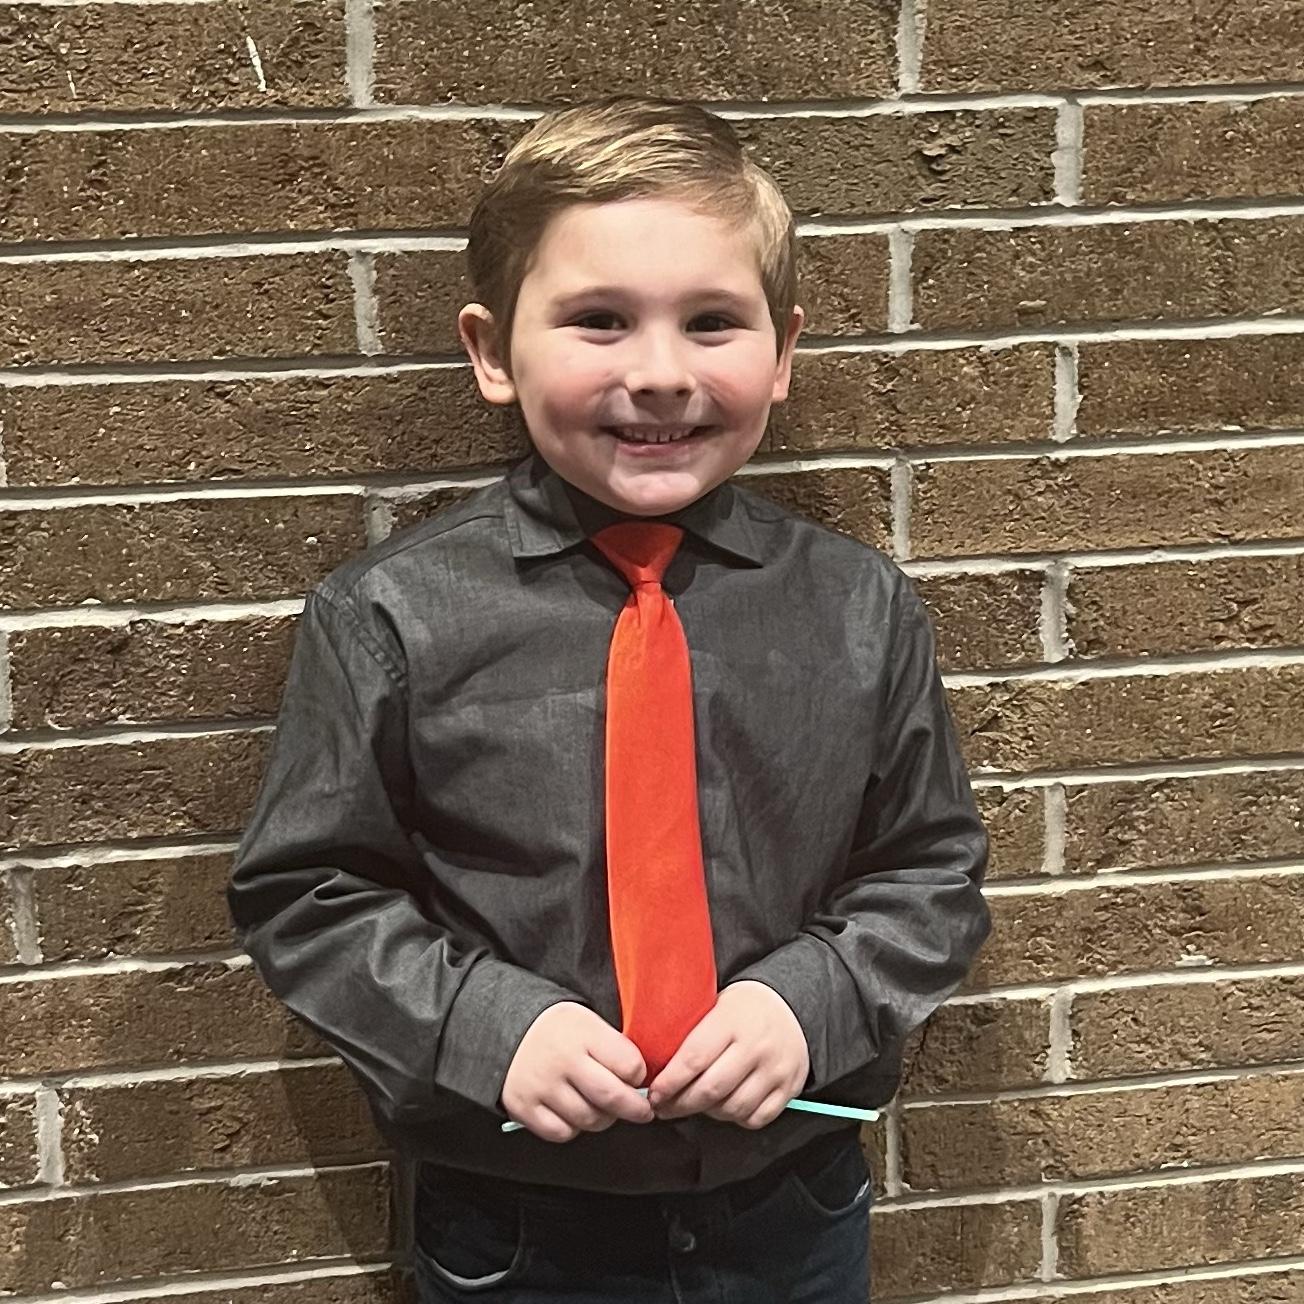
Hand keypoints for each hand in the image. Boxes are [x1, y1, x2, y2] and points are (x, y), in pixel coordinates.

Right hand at [501, 1001, 655, 1142]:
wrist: (505, 1028)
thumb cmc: (557, 1029)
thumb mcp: (587, 1022)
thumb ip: (614, 1048)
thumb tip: (642, 1084)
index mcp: (583, 1032)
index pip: (630, 1065)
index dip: (639, 1075)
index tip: (638, 1077)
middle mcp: (562, 1059)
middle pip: (612, 1097)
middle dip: (635, 1109)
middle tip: (642, 1111)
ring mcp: (541, 1085)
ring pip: (589, 1119)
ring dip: (603, 1118)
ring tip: (601, 1106)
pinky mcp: (523, 1107)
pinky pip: (562, 1132)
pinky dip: (573, 1127)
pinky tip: (573, 1111)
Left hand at [646, 981, 809, 1129]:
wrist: (788, 1007)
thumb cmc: (741, 1009)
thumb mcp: (714, 1004)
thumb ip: (690, 1032)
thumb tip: (653, 1065)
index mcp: (731, 1019)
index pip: (693, 1059)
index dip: (669, 1083)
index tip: (654, 1093)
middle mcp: (756, 1045)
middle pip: (711, 1090)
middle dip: (681, 1104)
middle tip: (664, 1107)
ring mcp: (775, 1068)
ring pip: (732, 1109)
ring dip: (707, 1113)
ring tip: (695, 1104)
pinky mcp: (789, 1087)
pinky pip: (755, 1118)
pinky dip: (736, 1118)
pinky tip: (724, 1106)